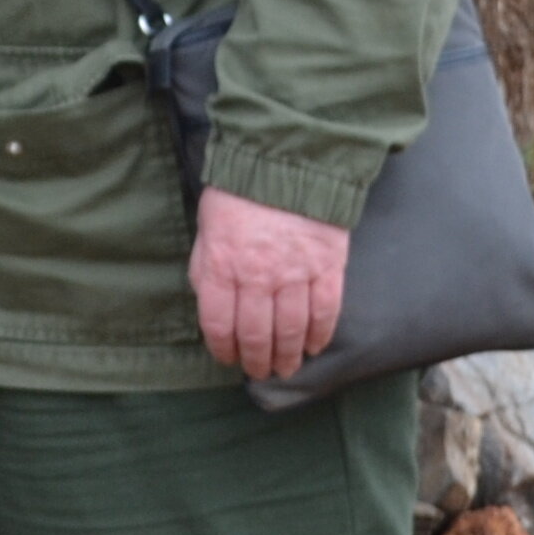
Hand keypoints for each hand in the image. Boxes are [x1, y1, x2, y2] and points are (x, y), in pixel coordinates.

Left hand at [192, 187, 349, 382]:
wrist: (287, 163)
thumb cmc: (238, 195)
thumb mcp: (206, 230)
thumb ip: (206, 268)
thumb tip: (210, 305)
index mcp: (220, 266)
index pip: (217, 324)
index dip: (222, 349)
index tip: (227, 359)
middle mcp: (256, 276)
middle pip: (256, 335)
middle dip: (256, 360)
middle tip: (259, 371)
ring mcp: (295, 274)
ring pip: (291, 331)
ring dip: (288, 356)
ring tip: (286, 367)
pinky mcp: (328, 267)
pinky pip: (325, 312)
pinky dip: (320, 335)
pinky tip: (314, 347)